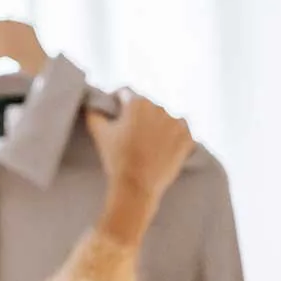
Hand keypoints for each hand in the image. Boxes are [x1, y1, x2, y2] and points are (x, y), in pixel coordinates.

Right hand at [86, 90, 195, 245]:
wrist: (137, 186)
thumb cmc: (116, 159)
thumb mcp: (99, 134)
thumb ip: (94, 112)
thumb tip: (93, 103)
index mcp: (137, 103)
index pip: (125, 94)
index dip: (117, 103)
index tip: (115, 114)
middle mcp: (160, 108)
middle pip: (146, 107)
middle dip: (139, 117)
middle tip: (130, 136)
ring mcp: (176, 123)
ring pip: (164, 119)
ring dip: (157, 126)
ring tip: (147, 145)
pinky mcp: (187, 138)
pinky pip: (180, 132)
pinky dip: (173, 138)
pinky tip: (162, 149)